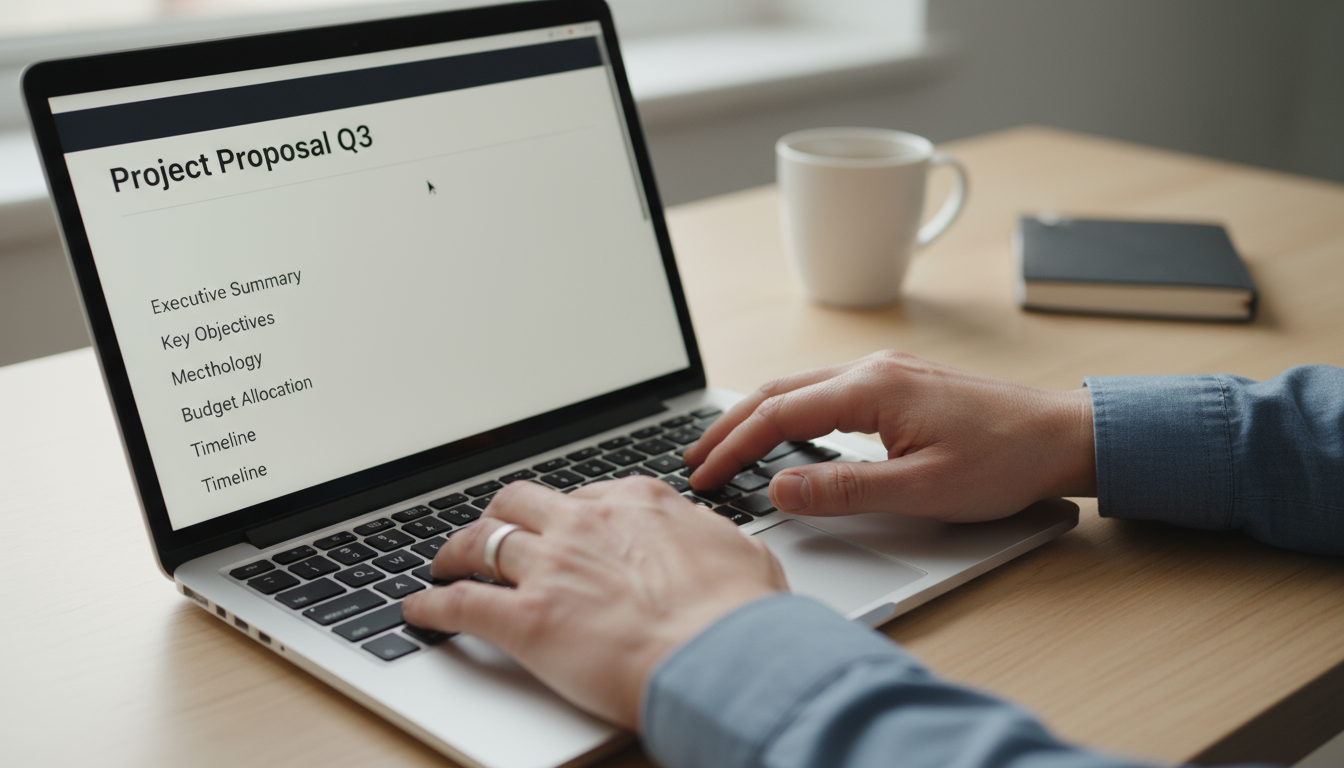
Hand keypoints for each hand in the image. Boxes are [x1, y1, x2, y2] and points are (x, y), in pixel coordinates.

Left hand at [400, 477, 786, 728]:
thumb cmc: (740, 614)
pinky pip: (461, 604)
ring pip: (480, 542)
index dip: (564, 512)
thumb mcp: (741, 553)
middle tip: (492, 530)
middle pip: (519, 502)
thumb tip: (715, 541)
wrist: (722, 656)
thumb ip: (712, 539)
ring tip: (444, 563)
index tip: (559, 525)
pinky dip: (432, 606)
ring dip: (455, 552)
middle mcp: (585, 524)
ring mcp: (551, 568)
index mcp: (636, 503)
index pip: (583, 494)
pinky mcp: (526, 620)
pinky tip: (420, 610)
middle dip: (500, 515)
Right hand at [683, 350, 1095, 521]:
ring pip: (798, 389)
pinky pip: (824, 393)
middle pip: (776, 392)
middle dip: (728, 426)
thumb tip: (780, 490)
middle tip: (696, 461)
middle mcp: (871, 369)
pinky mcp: (898, 384)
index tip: (706, 477)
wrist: (1063, 435)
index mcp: (870, 388)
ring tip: (725, 448)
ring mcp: (885, 372)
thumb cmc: (1005, 460)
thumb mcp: (922, 490)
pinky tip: (782, 435)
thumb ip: (844, 490)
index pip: (777, 415)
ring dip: (756, 418)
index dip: (734, 448)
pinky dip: (789, 414)